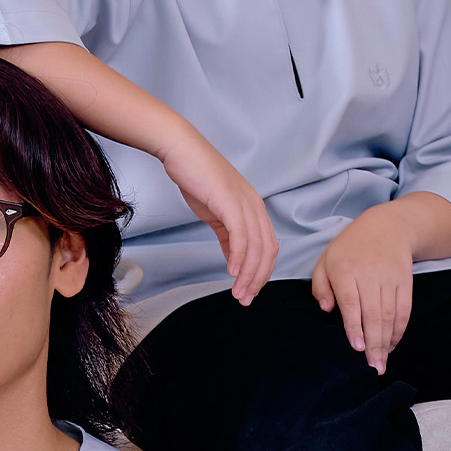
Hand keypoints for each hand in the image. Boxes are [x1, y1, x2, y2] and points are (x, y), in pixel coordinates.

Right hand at [159, 135, 277, 305]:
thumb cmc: (197, 177)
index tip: (250, 291)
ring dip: (248, 274)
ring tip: (238, 292)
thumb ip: (227, 234)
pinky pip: (240, 236)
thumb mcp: (216, 211)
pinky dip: (238, 257)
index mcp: (254, 208)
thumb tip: (234, 259)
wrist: (182, 151)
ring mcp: (244, 203)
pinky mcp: (229, 202)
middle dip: (257, 279)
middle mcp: (255, 206)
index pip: (268, 247)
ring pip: (255, 247)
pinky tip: (232, 272)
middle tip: (245, 299)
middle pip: (267, 250)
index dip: (261, 272)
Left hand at [310, 205, 418, 373]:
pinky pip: (405, 310)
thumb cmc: (350, 248)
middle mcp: (369, 275)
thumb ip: (320, 286)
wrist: (387, 226)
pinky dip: (399, 330)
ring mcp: (390, 279)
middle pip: (374, 314)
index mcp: (345, 270)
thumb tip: (325, 310)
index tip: (356, 348)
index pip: (351, 302)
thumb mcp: (326, 260)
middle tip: (372, 368)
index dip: (355, 326)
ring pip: (390, 316)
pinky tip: (392, 345)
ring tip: (381, 364)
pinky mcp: (405, 282)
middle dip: (374, 344)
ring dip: (386, 342)